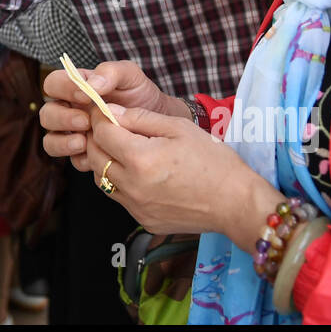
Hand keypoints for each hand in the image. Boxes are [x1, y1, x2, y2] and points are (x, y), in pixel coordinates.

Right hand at [39, 60, 187, 166]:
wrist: (158, 122)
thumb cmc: (140, 95)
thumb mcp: (130, 76)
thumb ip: (110, 72)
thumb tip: (91, 85)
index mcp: (75, 88)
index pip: (53, 83)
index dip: (63, 88)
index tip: (85, 95)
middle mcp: (69, 110)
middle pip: (47, 114)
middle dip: (62, 119)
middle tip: (85, 121)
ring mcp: (73, 134)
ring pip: (50, 140)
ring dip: (63, 142)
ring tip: (84, 142)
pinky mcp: (84, 155)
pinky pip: (71, 160)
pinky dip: (80, 158)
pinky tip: (97, 155)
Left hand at [85, 107, 280, 245]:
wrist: (236, 203)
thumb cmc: (213, 161)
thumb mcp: (178, 128)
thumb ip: (141, 118)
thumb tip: (112, 111)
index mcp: (140, 159)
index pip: (101, 133)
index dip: (100, 117)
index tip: (104, 110)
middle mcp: (132, 186)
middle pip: (94, 157)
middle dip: (96, 138)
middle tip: (109, 127)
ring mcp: (136, 207)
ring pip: (101, 179)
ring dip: (104, 161)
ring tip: (122, 149)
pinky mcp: (143, 220)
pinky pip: (119, 197)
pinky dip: (120, 182)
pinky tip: (137, 172)